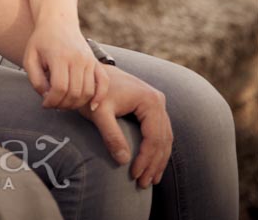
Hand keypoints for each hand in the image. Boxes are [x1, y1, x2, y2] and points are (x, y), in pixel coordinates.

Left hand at [23, 23, 109, 109]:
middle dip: (62, 105)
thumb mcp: (30, 58)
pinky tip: (92, 106)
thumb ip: (36, 80)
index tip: (45, 103)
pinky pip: (104, 83)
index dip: (51, 101)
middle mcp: (77, 58)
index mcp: (60, 56)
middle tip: (53, 104)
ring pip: (88, 91)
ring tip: (64, 102)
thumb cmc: (41, 41)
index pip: (59, 88)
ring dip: (76, 104)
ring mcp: (89, 59)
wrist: (58, 21)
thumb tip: (48, 97)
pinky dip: (100, 96)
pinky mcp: (95, 61)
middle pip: (74, 93)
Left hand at [79, 65, 172, 187]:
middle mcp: (158, 100)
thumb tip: (123, 161)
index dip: (145, 159)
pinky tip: (152, 164)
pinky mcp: (151, 105)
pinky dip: (157, 149)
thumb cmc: (94, 92)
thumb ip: (111, 135)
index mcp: (150, 100)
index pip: (153, 137)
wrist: (92, 72)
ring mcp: (157, 102)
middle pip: (162, 139)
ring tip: (149, 180)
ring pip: (164, 137)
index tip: (134, 175)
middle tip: (142, 184)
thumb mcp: (100, 113)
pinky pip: (160, 132)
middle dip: (153, 164)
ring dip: (158, 160)